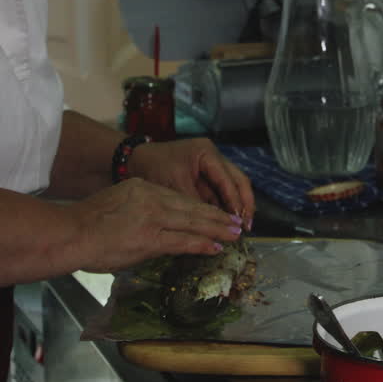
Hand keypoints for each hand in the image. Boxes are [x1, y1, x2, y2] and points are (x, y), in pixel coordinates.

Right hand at [69, 178, 242, 272]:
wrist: (71, 233)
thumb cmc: (85, 224)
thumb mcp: (116, 203)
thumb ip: (137, 210)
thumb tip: (155, 227)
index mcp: (141, 187)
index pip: (177, 197)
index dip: (199, 206)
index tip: (213, 212)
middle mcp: (150, 197)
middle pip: (190, 206)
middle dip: (215, 216)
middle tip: (234, 221)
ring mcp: (152, 217)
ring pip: (192, 222)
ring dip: (216, 229)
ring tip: (233, 234)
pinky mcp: (151, 238)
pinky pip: (183, 240)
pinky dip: (202, 244)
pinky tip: (215, 247)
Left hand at [127, 138, 255, 229]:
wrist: (135, 162)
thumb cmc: (153, 168)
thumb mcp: (174, 186)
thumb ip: (194, 203)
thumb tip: (210, 226)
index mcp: (207, 153)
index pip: (228, 179)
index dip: (235, 201)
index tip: (238, 221)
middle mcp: (213, 157)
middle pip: (238, 181)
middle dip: (244, 204)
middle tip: (246, 226)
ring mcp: (211, 167)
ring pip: (232, 188)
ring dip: (236, 207)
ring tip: (239, 228)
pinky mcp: (205, 178)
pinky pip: (220, 193)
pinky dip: (224, 207)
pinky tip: (225, 223)